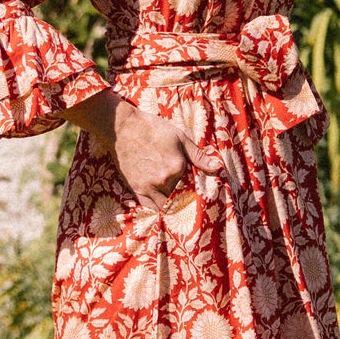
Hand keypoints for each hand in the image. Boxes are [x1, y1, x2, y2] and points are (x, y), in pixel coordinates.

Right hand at [65, 89, 222, 211]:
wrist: (122, 128)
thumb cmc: (152, 129)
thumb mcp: (179, 137)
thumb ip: (198, 155)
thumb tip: (217, 167)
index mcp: (177, 167)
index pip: (194, 186)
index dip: (199, 190)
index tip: (204, 193)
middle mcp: (163, 181)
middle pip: (181, 198)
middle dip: (187, 200)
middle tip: (193, 202)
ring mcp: (148, 187)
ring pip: (166, 207)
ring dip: (174, 208)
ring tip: (180, 206)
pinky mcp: (136, 190)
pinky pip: (150, 208)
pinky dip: (159, 210)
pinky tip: (165, 209)